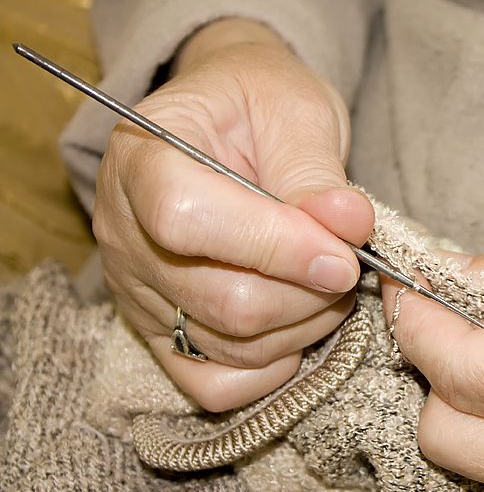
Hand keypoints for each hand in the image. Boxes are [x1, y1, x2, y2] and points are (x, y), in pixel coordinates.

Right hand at [95, 19, 372, 410]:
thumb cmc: (260, 108)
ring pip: (228, 345)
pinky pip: (213, 384)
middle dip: (309, 292)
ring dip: (303, 324)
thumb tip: (349, 226)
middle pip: (220, 299)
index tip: (343, 253)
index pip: (187, 221)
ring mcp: (138, 292)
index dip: (275, 247)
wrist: (232, 124)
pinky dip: (271, 367)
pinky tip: (296, 325)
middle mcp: (125, 234)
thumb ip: (316, 174)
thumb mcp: (295, 113)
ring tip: (329, 282)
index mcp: (142, 159)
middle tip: (349, 262)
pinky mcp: (161, 333)